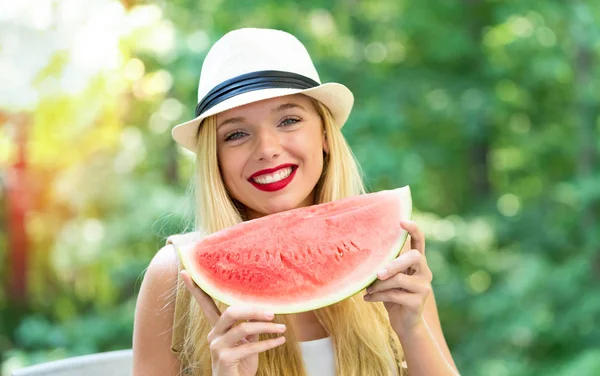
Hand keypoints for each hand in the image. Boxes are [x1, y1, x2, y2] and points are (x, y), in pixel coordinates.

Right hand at [181, 270, 286, 375]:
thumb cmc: (241, 363)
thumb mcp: (246, 342)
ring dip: (266, 328)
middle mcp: (213, 335)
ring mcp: (217, 347)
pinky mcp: (224, 359)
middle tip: (272, 312)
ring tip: (282, 328)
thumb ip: (250, 326)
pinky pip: (250, 347)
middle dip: (254, 310)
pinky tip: (279, 341)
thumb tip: (265, 309)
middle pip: (231, 312)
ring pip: (243, 329)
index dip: (195, 289)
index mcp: (216, 328)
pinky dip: (268, 343)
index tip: (186, 272)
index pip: (205, 305)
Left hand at [363, 220, 432, 338]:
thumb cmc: (392, 295)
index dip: (413, 229)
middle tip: (377, 273)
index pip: (420, 240)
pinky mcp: (418, 302)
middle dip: (394, 263)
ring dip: (379, 285)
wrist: (404, 323)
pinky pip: (394, 295)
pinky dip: (377, 296)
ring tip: (367, 290)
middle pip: (414, 256)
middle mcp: (424, 271)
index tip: (401, 221)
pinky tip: (367, 299)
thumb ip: (384, 264)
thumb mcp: (388, 278)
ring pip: (399, 279)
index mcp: (417, 262)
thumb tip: (363, 250)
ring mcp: (424, 287)